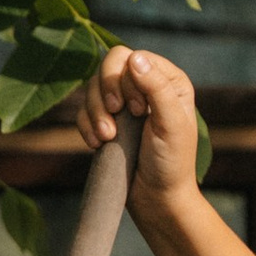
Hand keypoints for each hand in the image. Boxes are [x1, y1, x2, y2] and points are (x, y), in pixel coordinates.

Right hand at [76, 44, 200, 221]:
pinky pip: (83, 111)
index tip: (139, 111)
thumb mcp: (171, 124)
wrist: (156, 198)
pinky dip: (87, 126)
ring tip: (108, 137)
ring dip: (95, 112)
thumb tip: (135, 58)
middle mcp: (146, 86)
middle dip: (106, 90)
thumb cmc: (172, 162)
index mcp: (168, 81)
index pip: (132, 57)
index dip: (127, 79)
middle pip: (108, 65)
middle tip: (116, 116)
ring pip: (92, 86)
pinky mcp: (106, 121)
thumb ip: (157, 89)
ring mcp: (123, 103)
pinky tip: (99, 145)